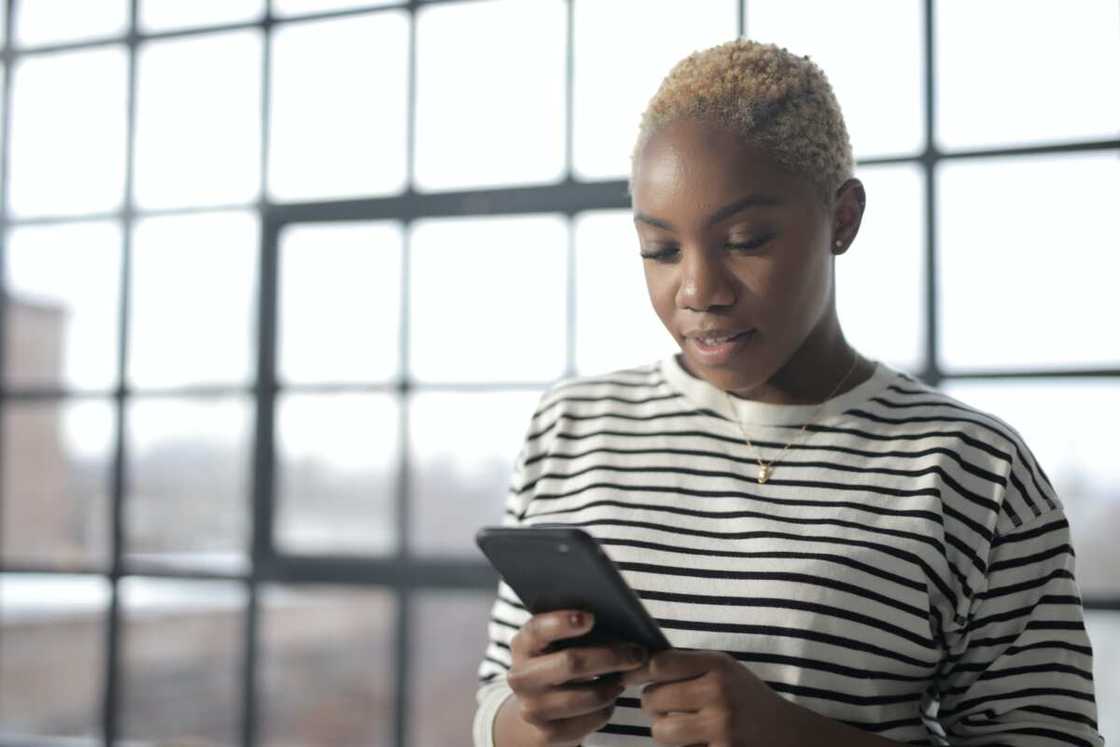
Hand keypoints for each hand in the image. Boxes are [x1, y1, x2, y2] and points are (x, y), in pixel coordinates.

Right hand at [505, 610, 649, 745]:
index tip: (590, 617)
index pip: (537, 629)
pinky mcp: (547, 734)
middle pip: (571, 663)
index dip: (562, 622)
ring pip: (588, 696)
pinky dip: (608, 707)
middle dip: (610, 656)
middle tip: (637, 653)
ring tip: (624, 676)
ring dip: (613, 685)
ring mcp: (532, 708)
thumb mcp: (559, 642)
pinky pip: (592, 719)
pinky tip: (610, 696)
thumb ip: (580, 630)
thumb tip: (623, 625)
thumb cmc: (559, 661)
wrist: (538, 705)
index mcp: (523, 645)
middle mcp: (521, 677)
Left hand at [620, 649, 791, 746]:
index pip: (659, 664)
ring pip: (661, 731)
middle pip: (653, 699)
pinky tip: (698, 742)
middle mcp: (719, 694)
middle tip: (663, 707)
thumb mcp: (724, 670)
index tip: (631, 678)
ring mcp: (721, 729)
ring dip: (663, 731)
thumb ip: (687, 665)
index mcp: (718, 666)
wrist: (790, 735)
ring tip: (680, 726)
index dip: (639, 672)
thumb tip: (637, 666)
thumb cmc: (746, 698)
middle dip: (652, 705)